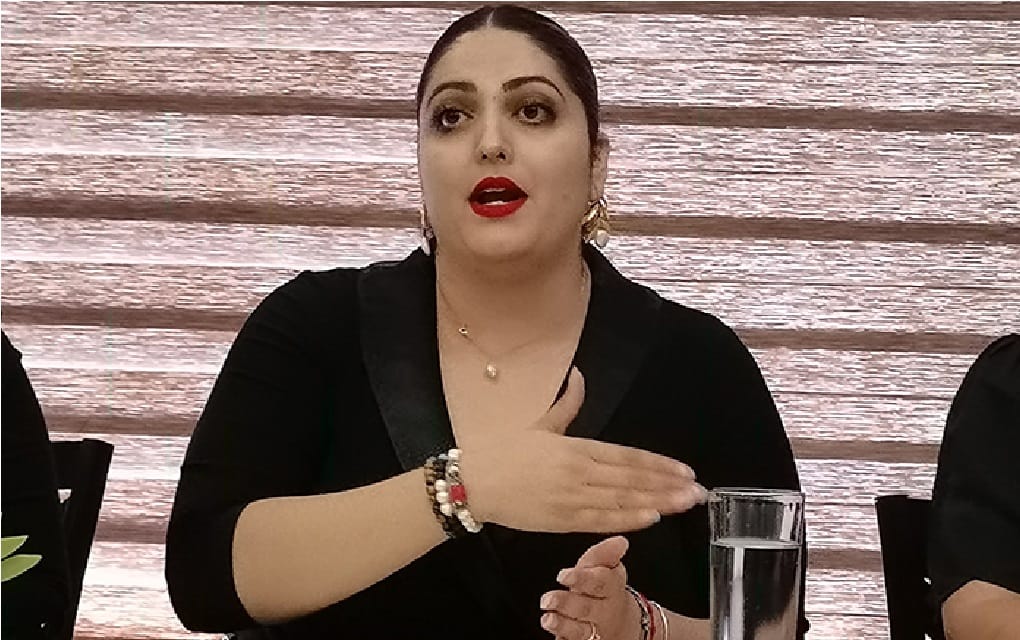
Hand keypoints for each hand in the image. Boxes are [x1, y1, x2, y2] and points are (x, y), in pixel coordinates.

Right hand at [461, 367, 706, 533]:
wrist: (473, 483)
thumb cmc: (504, 451)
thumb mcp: (540, 423)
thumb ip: (567, 402)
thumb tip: (579, 374)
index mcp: (576, 447)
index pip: (627, 456)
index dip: (658, 464)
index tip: (684, 470)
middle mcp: (579, 472)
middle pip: (633, 480)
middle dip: (668, 486)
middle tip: (698, 492)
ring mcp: (572, 498)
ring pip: (623, 502)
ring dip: (657, 504)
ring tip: (684, 505)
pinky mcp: (562, 520)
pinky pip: (601, 521)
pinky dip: (628, 520)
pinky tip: (651, 518)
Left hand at [539, 536, 639, 639]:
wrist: (622, 625)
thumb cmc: (606, 590)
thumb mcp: (607, 569)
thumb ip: (605, 555)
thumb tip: (620, 541)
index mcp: (612, 588)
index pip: (600, 582)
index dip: (582, 579)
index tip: (563, 575)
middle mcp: (604, 611)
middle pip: (587, 608)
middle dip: (566, 604)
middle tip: (547, 599)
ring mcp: (596, 631)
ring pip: (580, 631)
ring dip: (562, 626)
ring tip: (547, 619)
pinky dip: (564, 639)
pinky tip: (553, 631)